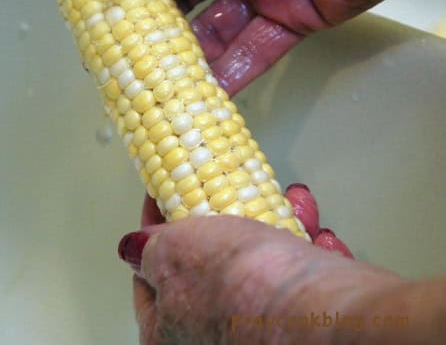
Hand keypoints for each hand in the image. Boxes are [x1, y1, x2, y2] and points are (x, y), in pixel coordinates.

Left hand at [119, 198, 445, 344]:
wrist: (318, 311)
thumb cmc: (236, 284)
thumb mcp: (176, 253)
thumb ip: (148, 248)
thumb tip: (130, 247)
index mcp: (169, 332)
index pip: (148, 274)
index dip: (155, 228)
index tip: (164, 196)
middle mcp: (211, 339)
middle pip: (211, 265)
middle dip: (225, 219)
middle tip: (231, 191)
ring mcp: (258, 330)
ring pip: (261, 267)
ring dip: (276, 228)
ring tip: (293, 204)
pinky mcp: (302, 324)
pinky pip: (299, 282)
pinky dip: (307, 253)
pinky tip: (319, 236)